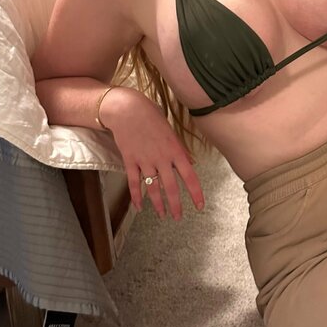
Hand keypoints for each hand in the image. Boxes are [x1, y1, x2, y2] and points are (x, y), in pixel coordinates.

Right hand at [101, 87, 203, 220]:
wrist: (127, 109)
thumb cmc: (151, 116)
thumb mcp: (171, 131)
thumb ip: (181, 149)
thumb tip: (191, 163)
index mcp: (175, 150)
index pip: (190, 176)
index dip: (195, 193)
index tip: (199, 206)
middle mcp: (161, 158)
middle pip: (171, 187)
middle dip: (175, 205)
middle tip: (178, 218)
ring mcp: (145, 161)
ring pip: (153, 189)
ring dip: (158, 204)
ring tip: (162, 215)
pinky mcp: (130, 161)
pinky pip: (134, 183)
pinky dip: (136, 197)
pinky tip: (138, 207)